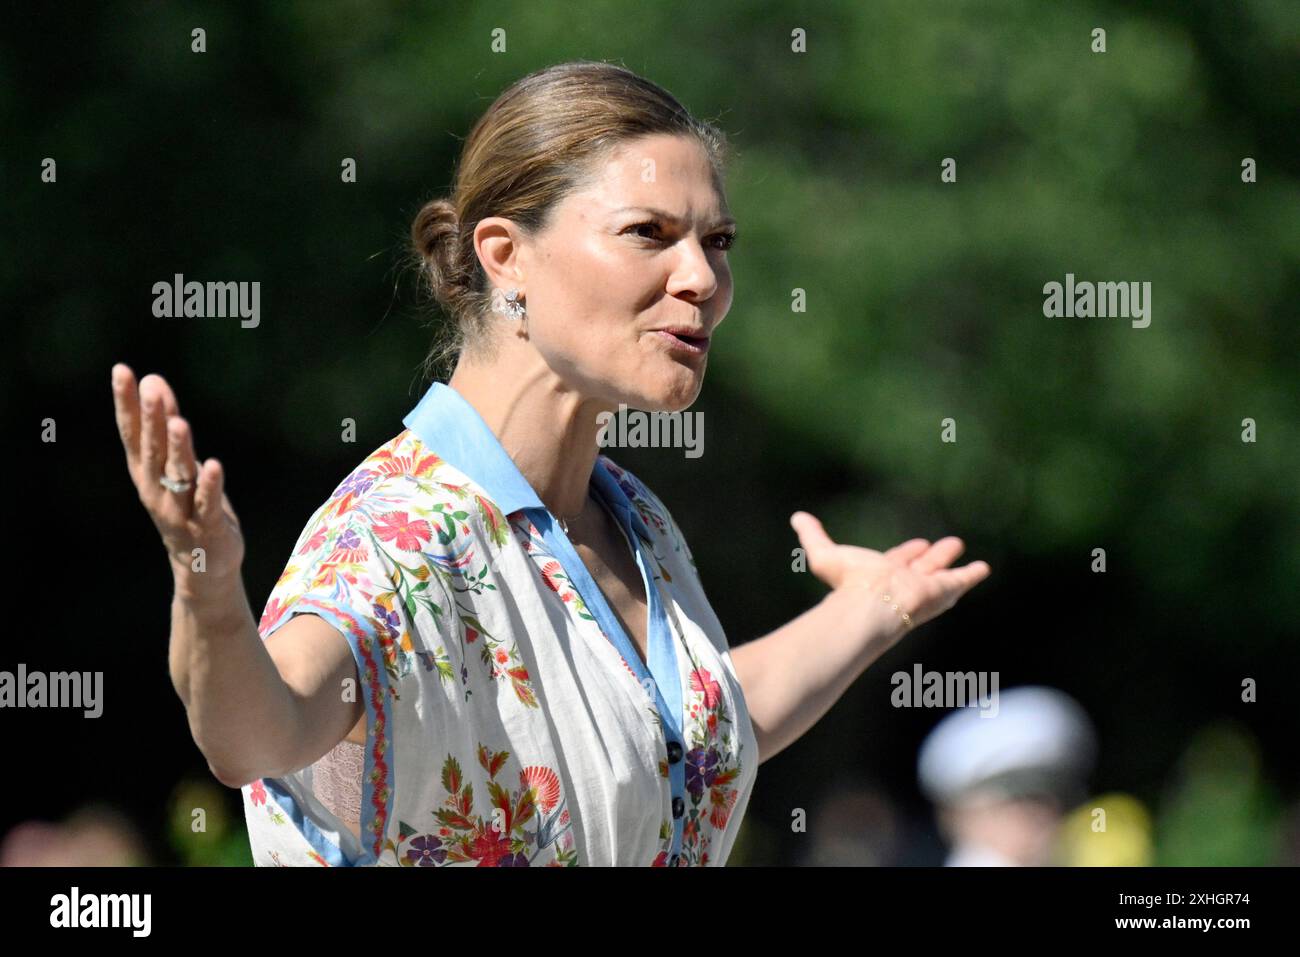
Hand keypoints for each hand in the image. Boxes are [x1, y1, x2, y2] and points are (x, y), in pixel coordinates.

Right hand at [112, 363, 244, 595]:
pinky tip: (215, 466)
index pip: (132, 432)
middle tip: (152, 388)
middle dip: (153, 419)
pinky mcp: (207, 526)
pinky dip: (210, 485)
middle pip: (153, 450)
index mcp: (145, 472)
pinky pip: (207, 503)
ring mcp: (180, 509)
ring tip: (180, 422)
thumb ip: (166, 423)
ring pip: (178, 476)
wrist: (201, 566)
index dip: (126, 402)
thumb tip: (153, 381)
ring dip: (179, 449)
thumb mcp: (176, 462)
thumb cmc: (187, 504)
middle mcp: (156, 489)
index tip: (122, 371)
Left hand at [790, 511, 989, 634]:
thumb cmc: (848, 584)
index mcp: (882, 574)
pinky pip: (960, 581)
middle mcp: (904, 581)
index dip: (906, 554)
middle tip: (944, 545)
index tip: (916, 545)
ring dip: (950, 561)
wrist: (871, 606)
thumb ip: (812, 535)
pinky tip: (983, 569)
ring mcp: (923, 587)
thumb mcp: (824, 554)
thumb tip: (796, 517)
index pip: (898, 562)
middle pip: (922, 567)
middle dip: (931, 556)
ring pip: (941, 572)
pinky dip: (972, 575)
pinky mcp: (941, 591)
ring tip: (959, 546)